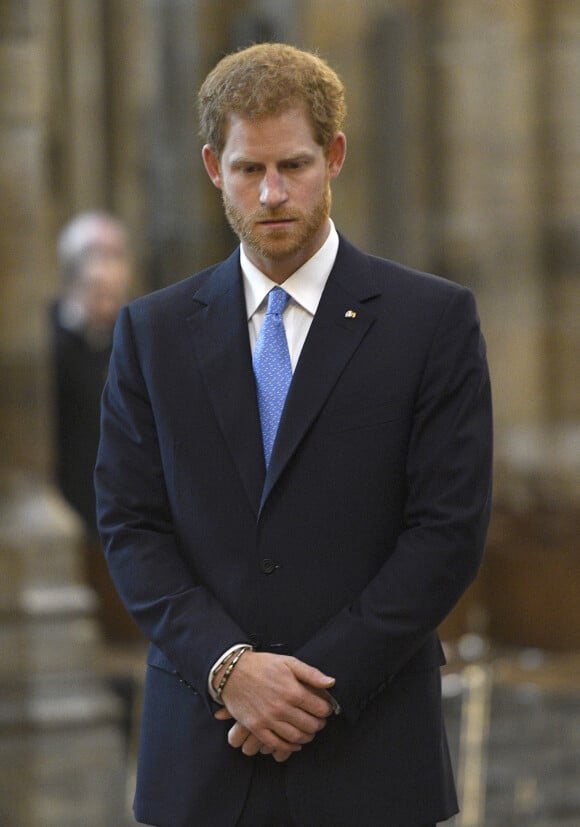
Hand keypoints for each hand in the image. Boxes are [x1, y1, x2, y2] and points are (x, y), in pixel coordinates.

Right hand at [214, 651, 334, 753]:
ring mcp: (268, 719)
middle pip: (310, 725)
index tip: (325, 709)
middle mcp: (282, 707)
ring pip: (296, 737)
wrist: (232, 671)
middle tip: (319, 722)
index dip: (327, 710)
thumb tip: (331, 683)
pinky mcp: (256, 727)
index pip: (320, 709)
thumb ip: (311, 673)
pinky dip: (289, 747)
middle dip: (319, 725)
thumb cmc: (262, 665)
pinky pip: (276, 744)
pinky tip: (295, 743)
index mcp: (292, 690)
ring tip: (309, 732)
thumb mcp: (288, 662)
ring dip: (307, 737)